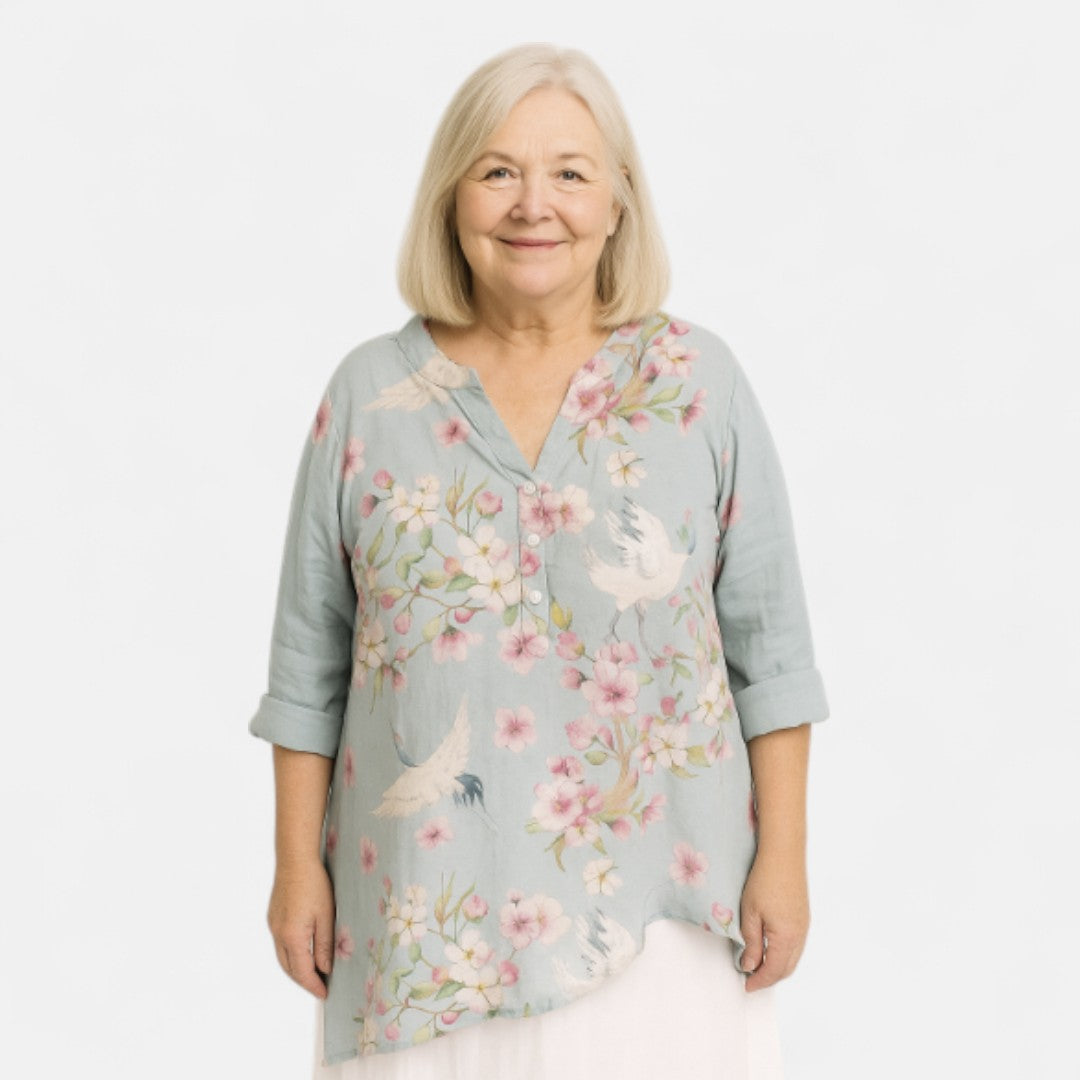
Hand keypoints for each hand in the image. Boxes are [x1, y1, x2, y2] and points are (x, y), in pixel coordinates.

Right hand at [267, 858, 335, 998]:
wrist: (295, 859)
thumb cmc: (314, 884)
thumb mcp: (326, 916)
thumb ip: (325, 945)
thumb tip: (325, 969)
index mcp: (292, 937)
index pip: (302, 971)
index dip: (314, 985)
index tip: (325, 994)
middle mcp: (278, 934)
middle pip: (289, 968)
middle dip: (304, 981)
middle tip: (320, 987)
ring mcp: (273, 925)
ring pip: (283, 957)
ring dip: (296, 969)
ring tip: (314, 974)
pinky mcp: (273, 917)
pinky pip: (281, 944)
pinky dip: (291, 955)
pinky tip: (303, 952)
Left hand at [739, 849, 809, 991]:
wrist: (783, 855)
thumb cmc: (764, 881)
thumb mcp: (750, 914)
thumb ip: (751, 943)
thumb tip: (750, 966)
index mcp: (787, 938)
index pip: (773, 971)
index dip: (759, 981)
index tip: (746, 986)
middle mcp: (800, 936)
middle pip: (787, 968)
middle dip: (769, 977)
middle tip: (751, 978)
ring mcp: (804, 926)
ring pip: (793, 958)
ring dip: (777, 966)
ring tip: (758, 965)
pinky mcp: (804, 917)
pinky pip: (796, 945)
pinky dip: (784, 954)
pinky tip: (771, 948)